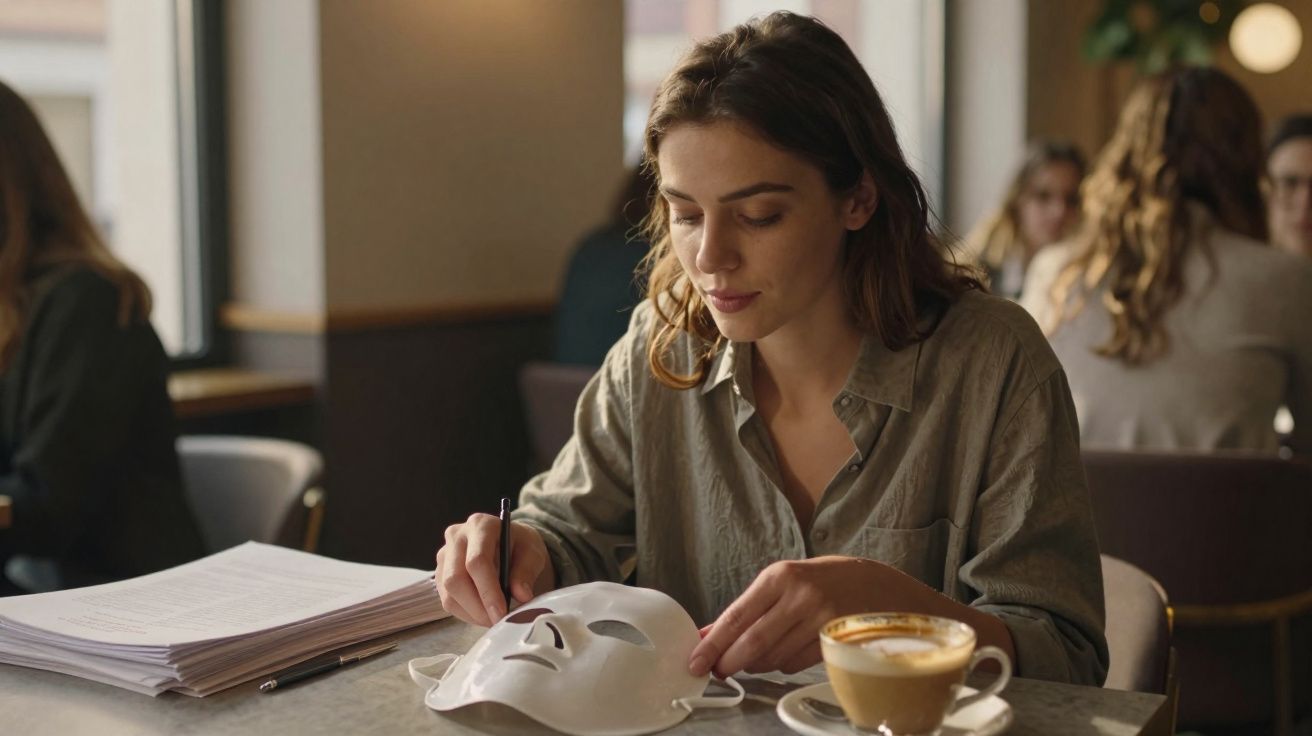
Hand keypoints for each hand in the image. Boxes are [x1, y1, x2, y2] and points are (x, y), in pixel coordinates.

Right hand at [435, 515, 550, 626]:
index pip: (476, 561)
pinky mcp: (440, 573)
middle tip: (497, 621)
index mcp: (480, 525)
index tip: (501, 612)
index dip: (488, 590)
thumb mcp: (532, 553)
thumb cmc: (520, 547)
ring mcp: (444, 555)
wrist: (509, 545)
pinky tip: (483, 614)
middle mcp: (456, 536)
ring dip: (472, 613)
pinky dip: (466, 614)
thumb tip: (521, 595)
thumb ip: (526, 571)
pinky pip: (447, 600)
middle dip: (477, 606)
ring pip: (449, 593)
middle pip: (456, 579)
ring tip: (493, 619)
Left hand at [688, 556, 922, 677]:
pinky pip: (796, 663)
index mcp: (780, 576)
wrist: (877, 584)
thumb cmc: (822, 581)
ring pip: (775, 658)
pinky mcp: (835, 640)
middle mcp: (800, 595)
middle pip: (753, 642)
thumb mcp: (783, 582)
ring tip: (759, 656)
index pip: (736, 616)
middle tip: (720, 671)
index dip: (713, 643)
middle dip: (731, 662)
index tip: (696, 660)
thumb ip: (747, 609)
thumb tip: (708, 634)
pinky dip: (784, 664)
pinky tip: (788, 653)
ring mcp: (820, 619)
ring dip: (759, 664)